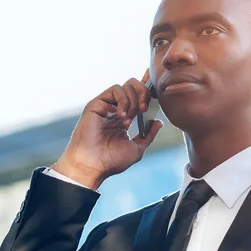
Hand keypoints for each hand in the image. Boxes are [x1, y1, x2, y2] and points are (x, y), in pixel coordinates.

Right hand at [51, 70, 162, 189]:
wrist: (93, 165)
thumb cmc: (111, 161)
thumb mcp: (137, 149)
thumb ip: (148, 134)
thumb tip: (158, 121)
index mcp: (124, 118)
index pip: (137, 96)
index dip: (147, 88)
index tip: (157, 88)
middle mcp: (115, 109)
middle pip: (134, 85)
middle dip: (144, 93)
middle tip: (144, 109)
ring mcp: (106, 105)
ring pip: (127, 85)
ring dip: (134, 101)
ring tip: (128, 119)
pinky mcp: (97, 103)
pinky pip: (115, 89)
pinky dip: (123, 100)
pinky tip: (121, 116)